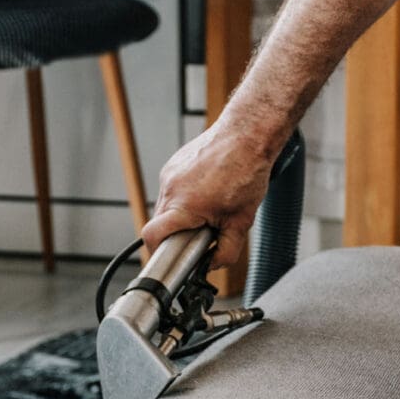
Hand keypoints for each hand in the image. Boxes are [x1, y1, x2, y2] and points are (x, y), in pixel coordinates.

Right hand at [141, 125, 272, 268]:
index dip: (158, 251)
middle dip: (177, 233)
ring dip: (181, 215)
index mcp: (183, 205)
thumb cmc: (247, 171)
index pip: (152, 236)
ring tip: (208, 209)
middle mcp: (171, 188)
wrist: (247, 134)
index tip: (171, 256)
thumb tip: (213, 264)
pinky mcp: (173, 164)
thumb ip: (226, 250)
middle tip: (201, 233)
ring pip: (165, 207)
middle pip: (160, 223)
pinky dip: (184, 197)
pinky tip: (207, 192)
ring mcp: (169, 174)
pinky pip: (171, 190)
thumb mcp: (242, 221)